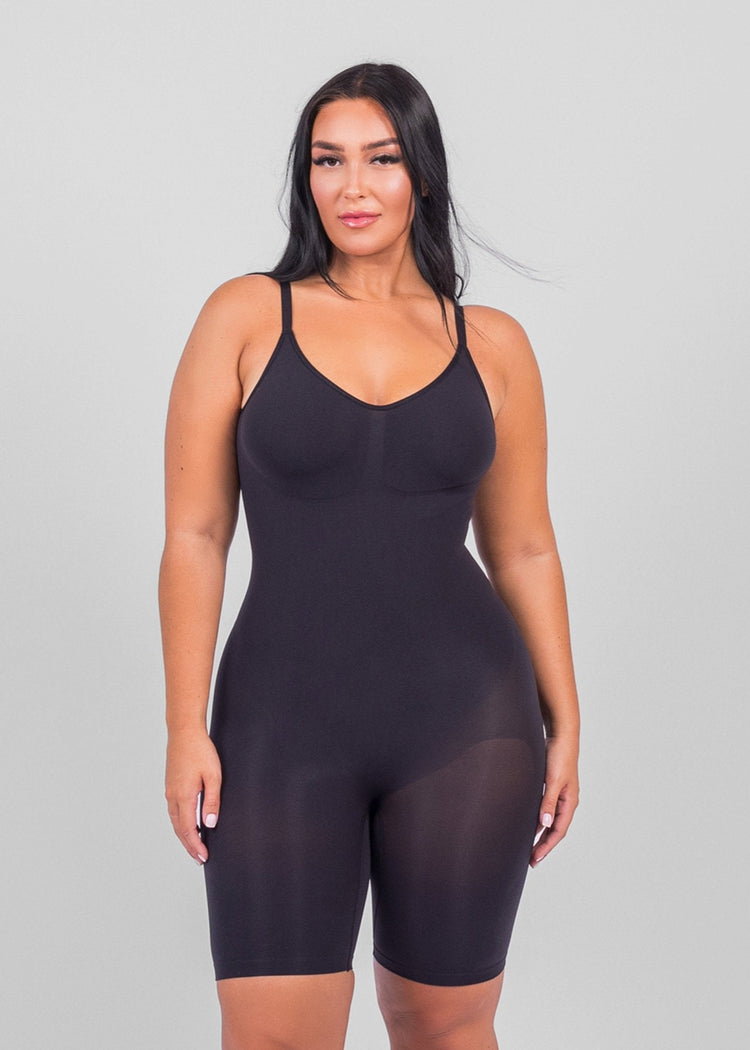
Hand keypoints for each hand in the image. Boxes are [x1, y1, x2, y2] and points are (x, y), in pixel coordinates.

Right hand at [165, 729, 221, 865]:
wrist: (184, 732)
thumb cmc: (201, 751)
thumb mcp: (213, 776)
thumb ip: (212, 801)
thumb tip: (210, 824)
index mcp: (183, 796)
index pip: (189, 829)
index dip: (196, 845)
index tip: (204, 857)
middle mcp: (172, 796)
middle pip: (179, 829)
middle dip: (189, 845)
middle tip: (200, 858)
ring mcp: (169, 791)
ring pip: (175, 821)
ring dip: (184, 835)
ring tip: (195, 846)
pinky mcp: (170, 785)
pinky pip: (174, 811)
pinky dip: (181, 823)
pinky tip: (189, 824)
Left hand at [530, 735, 578, 867]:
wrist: (561, 735)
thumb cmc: (559, 756)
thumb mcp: (553, 781)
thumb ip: (548, 802)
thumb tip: (544, 825)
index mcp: (569, 802)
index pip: (558, 831)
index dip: (546, 846)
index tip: (535, 858)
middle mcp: (566, 801)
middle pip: (555, 829)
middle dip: (544, 845)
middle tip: (531, 860)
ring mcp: (560, 795)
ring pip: (550, 821)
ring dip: (541, 834)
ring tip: (530, 847)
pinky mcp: (553, 787)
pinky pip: (546, 810)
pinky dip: (539, 820)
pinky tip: (530, 824)